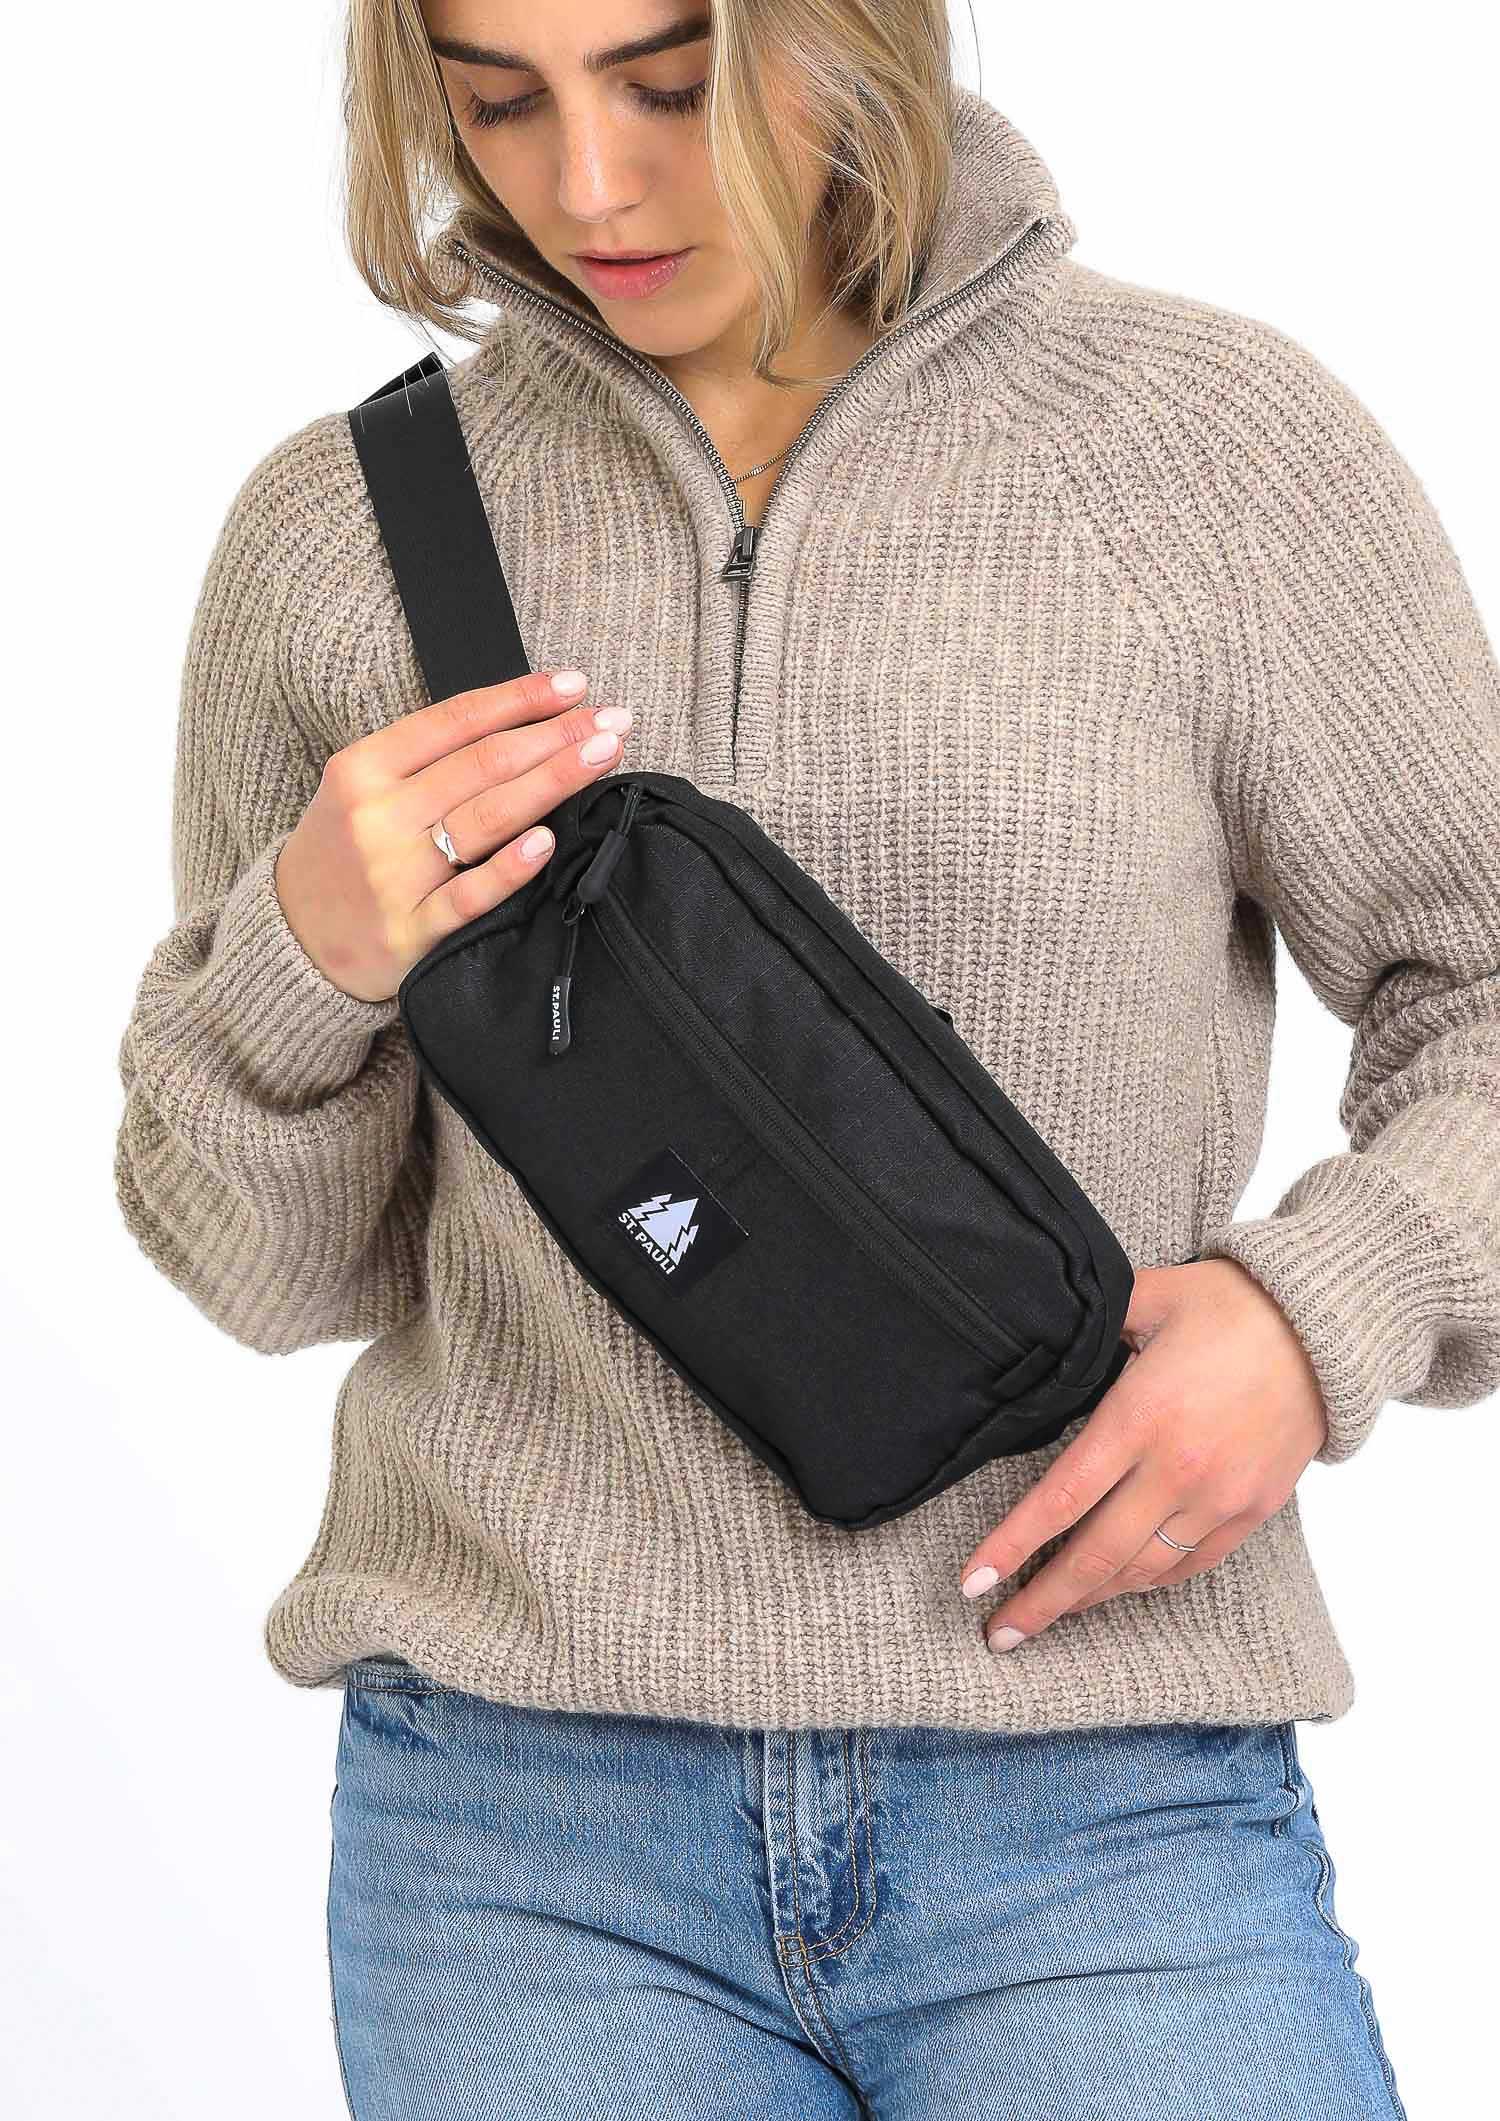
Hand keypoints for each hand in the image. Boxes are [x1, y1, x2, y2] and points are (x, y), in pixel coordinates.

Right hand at [273, 669, 634, 1002]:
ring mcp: (394, 876)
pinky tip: (548, 842)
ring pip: (484, 820)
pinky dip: (509, 868)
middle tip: (612, 721)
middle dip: (555, 738)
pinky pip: (469, 896)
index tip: (574, 685)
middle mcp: (378, 816)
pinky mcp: (410, 931)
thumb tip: (524, 724)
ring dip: (551, 782)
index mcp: (365, 768)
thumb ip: (428, 759)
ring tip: (603, 757)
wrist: (291, 937)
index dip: (520, 699)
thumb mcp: (363, 788)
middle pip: (482, 766)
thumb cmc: (344, 851)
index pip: (456, 721)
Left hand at [956, 1258, 1329, 1650]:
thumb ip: (1092, 1325)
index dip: (1013, 1547)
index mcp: (1141, 1417)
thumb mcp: (1148, 1296)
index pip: (1061, 1499)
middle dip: (1041, 1603)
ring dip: (1090, 1598)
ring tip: (1048, 1615)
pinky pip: (1189, 1565)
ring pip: (1142, 1571)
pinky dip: (1147, 1583)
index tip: (973, 1583)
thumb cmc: (1232, 1304)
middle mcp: (1178, 1470)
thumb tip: (1044, 1333)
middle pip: (1096, 1556)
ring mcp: (1219, 1498)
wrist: (1328, 1329)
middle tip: (997, 1634)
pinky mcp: (1253, 1511)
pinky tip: (1117, 1587)